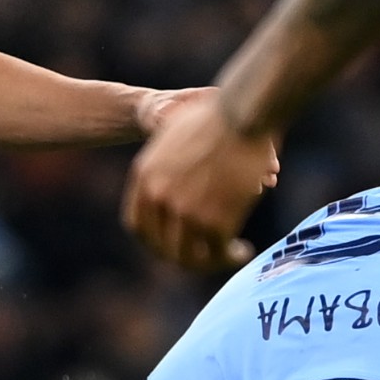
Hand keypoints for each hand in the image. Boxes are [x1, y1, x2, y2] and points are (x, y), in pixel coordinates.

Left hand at [122, 89, 279, 271]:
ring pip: (189, 258)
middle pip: (161, 247)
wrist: (242, 115)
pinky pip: (218, 252)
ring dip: (208, 264)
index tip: (171, 245)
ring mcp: (185, 211)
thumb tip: (172, 191)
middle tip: (202, 257)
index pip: (137, 226)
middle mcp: (159, 197)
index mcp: (144, 176)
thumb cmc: (216, 118)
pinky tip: (242, 250)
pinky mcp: (214, 221)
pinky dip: (230, 257)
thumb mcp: (172, 137)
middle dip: (182, 258)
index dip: (154, 242)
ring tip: (227, 256)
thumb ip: (164, 168)